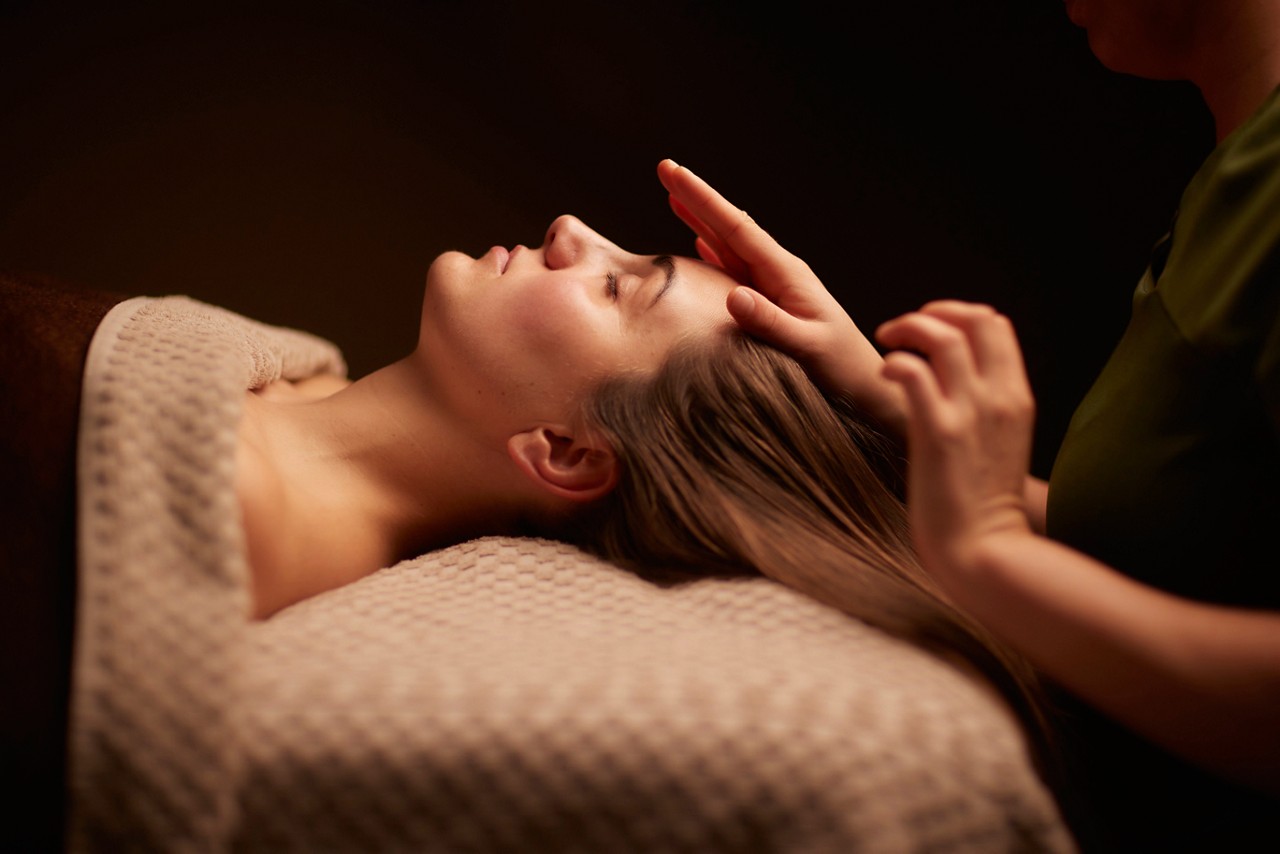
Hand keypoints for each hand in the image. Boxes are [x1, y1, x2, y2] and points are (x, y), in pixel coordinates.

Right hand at [656, 159, 905, 434]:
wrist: (866, 387)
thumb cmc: (841, 368)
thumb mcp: (807, 347)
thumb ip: (771, 323)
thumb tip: (733, 295)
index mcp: (786, 273)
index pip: (736, 227)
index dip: (702, 200)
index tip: (674, 174)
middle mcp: (778, 272)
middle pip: (729, 227)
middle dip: (696, 198)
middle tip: (665, 168)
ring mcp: (773, 287)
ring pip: (728, 244)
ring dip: (700, 220)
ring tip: (674, 197)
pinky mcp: (770, 304)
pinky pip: (734, 269)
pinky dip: (714, 251)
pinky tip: (701, 244)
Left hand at [875, 301, 1034, 577]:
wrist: (984, 551)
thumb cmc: (982, 507)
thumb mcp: (1000, 446)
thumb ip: (988, 411)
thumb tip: (955, 387)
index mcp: (1017, 398)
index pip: (997, 325)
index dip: (959, 315)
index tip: (930, 331)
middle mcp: (999, 397)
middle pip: (974, 319)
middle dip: (933, 312)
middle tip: (901, 330)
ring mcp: (971, 412)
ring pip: (943, 337)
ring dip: (907, 328)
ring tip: (885, 342)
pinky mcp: (939, 432)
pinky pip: (913, 372)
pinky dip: (893, 362)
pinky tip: (882, 374)